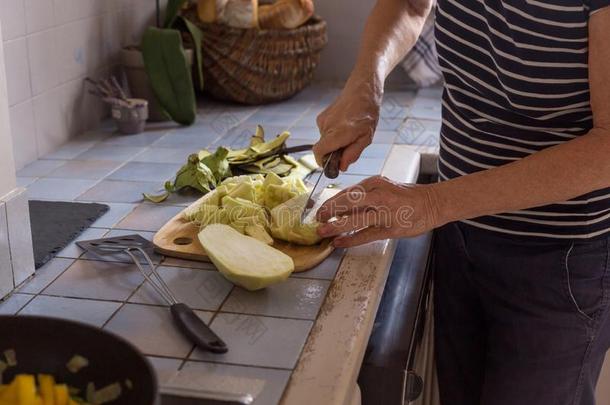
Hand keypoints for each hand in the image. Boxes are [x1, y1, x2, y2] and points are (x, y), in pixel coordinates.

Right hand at [313, 76, 382, 171]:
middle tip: (348, 145)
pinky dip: (332, 134)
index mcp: (338, 133)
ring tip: (349, 132)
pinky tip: (344, 125)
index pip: (319, 152)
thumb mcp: (366, 138)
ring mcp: (322, 121)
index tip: (330, 165)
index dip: (322, 162)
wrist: (362, 90)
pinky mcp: (321, 117)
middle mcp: (327, 127)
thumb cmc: (367, 113)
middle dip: (333, 152)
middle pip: (323, 148)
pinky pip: (324, 132)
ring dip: (334, 142)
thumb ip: (353, 154)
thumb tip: (342, 167)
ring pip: (324, 140)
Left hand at [316, 176, 440, 246]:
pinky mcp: (392, 228)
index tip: (320, 210)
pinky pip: (367, 234)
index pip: (347, 192)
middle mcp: (379, 195)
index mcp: (375, 183)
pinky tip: (339, 242)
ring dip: (336, 226)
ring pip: (356, 219)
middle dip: (330, 211)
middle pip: (348, 202)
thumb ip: (365, 196)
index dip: (331, 202)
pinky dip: (351, 239)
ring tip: (323, 231)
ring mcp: (386, 212)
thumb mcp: (384, 188)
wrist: (433, 203)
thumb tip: (340, 207)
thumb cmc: (406, 196)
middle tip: (318, 219)